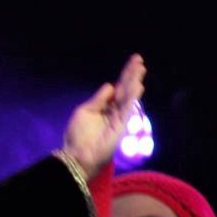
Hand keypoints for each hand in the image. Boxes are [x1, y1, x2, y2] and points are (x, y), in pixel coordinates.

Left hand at [60, 55, 146, 176]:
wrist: (76, 155)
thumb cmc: (78, 135)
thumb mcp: (85, 111)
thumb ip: (99, 99)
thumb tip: (111, 85)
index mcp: (105, 106)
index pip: (118, 87)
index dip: (125, 74)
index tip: (134, 61)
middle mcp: (114, 111)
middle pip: (126, 89)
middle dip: (132, 74)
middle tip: (139, 60)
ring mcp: (119, 118)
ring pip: (129, 97)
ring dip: (135, 82)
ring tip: (140, 69)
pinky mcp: (120, 126)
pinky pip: (127, 109)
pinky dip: (133, 97)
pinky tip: (138, 86)